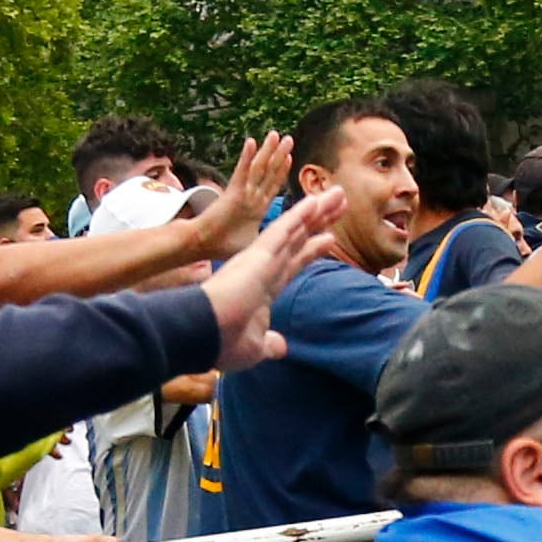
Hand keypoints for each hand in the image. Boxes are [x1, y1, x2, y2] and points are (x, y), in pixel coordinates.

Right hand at [180, 130, 291, 255]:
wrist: (203, 243)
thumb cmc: (223, 246)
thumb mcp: (253, 242)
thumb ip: (266, 238)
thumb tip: (277, 245)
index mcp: (257, 208)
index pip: (272, 186)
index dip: (281, 172)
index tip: (290, 157)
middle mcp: (251, 196)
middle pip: (268, 172)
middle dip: (278, 155)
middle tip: (288, 138)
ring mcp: (243, 192)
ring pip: (258, 168)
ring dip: (267, 151)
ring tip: (275, 134)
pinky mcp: (233, 191)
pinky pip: (242, 171)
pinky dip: (247, 157)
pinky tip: (251, 142)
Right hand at [201, 188, 343, 373]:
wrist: (203, 335)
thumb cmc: (224, 343)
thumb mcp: (256, 346)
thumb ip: (270, 343)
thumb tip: (282, 348)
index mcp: (264, 289)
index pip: (293, 264)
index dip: (311, 250)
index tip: (328, 239)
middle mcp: (264, 269)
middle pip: (298, 240)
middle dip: (319, 223)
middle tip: (338, 203)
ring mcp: (261, 260)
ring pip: (294, 230)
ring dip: (317, 212)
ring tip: (337, 194)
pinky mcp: (258, 255)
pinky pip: (282, 230)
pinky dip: (299, 216)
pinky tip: (315, 202)